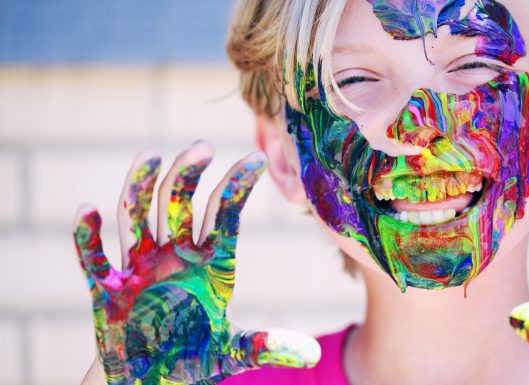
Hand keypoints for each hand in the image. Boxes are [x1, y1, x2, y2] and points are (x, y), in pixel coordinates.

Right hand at [74, 142, 319, 384]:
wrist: (149, 382)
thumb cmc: (192, 359)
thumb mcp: (232, 353)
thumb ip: (264, 347)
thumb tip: (310, 355)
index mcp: (209, 265)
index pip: (224, 216)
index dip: (237, 187)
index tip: (255, 158)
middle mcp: (174, 257)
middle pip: (178, 206)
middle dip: (188, 177)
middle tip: (202, 147)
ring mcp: (139, 270)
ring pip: (137, 218)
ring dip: (140, 188)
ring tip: (150, 154)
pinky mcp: (107, 291)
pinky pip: (94, 260)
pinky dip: (87, 238)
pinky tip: (87, 211)